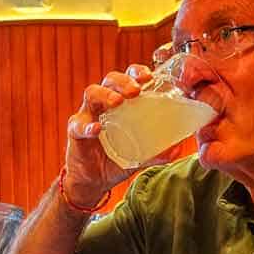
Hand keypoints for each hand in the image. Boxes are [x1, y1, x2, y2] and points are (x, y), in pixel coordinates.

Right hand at [64, 64, 163, 205]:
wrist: (93, 180)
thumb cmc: (116, 160)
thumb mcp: (139, 156)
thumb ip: (156, 153)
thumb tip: (177, 150)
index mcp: (120, 104)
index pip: (127, 78)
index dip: (137, 72)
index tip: (149, 77)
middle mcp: (103, 104)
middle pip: (110, 80)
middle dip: (123, 81)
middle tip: (136, 91)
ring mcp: (87, 115)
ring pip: (92, 93)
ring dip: (105, 95)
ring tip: (117, 102)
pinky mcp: (75, 132)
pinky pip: (78, 125)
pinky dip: (87, 126)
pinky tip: (97, 129)